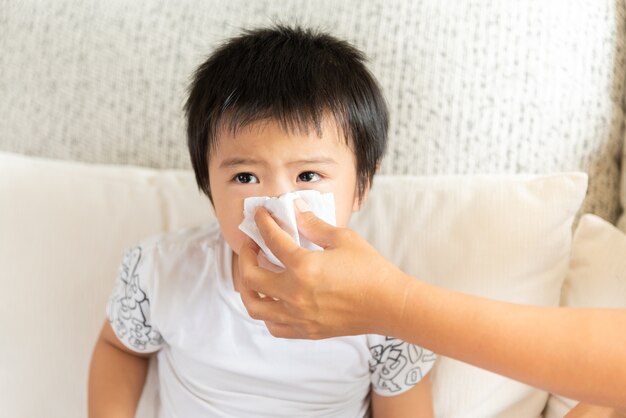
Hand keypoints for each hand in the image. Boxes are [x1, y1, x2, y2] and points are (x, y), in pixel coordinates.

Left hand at [238, 205, 410, 338]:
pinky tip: (272, 298)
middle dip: (245, 255)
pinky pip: (272, 325)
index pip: (272, 240)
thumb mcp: (342, 239)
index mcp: (303, 267)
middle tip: (252, 244)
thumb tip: (295, 210)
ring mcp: (298, 316)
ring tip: (253, 273)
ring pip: (254, 305)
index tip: (259, 215)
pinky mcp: (306, 330)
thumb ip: (313, 225)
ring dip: (247, 287)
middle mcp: (295, 294)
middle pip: (250, 275)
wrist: (389, 305)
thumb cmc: (370, 271)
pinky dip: (266, 311)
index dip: (262, 223)